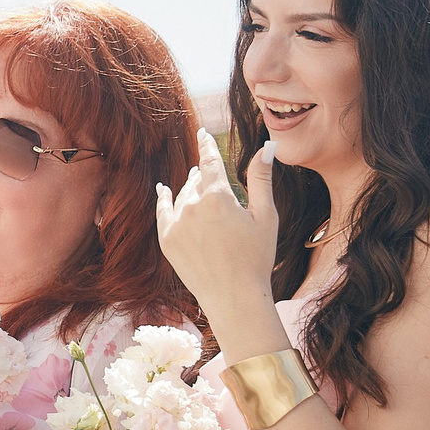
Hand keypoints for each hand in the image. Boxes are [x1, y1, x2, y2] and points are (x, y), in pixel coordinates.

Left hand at [154, 129, 278, 326]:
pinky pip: (163, 212)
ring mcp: (176, 224)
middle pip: (195, 181)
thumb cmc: (257, 257)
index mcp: (219, 197)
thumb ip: (261, 179)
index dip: (206, 145)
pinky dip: (164, 198)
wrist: (234, 297)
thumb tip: (266, 146)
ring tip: (195, 182)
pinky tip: (163, 189)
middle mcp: (192, 206)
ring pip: (182, 197)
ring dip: (189, 188)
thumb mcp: (265, 216)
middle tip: (204, 169)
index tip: (202, 132)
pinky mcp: (167, 240)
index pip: (210, 162)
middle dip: (201, 173)